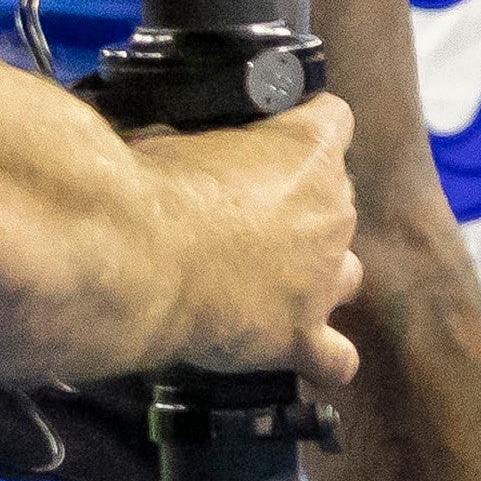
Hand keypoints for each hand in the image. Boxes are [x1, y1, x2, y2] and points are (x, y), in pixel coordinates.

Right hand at [134, 95, 364, 389]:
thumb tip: (183, 151)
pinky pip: (336, 358)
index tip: (276, 146)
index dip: (304, 135)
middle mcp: (333, 212)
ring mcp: (324, 278)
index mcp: (310, 149)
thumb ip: (204, 145)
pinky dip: (322, 358)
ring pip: (345, 276)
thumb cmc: (147, 188)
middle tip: (245, 226)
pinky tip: (297, 354)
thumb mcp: (171, 137)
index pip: (335, 122)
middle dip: (300, 214)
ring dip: (316, 280)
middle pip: (337, 204)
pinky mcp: (301, 336)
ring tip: (266, 287)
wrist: (135, 257)